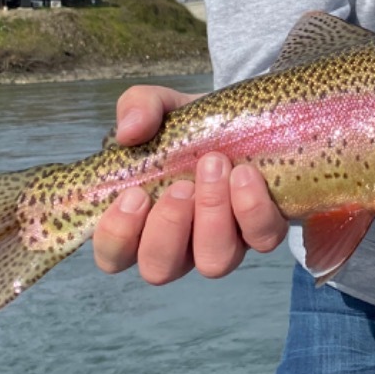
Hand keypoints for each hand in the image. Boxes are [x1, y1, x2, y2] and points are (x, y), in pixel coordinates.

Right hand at [91, 84, 288, 283]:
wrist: (242, 116)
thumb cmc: (189, 124)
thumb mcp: (161, 106)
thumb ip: (138, 108)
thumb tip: (129, 131)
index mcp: (140, 222)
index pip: (113, 256)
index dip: (118, 236)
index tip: (134, 194)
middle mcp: (178, 244)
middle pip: (160, 268)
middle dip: (168, 227)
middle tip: (181, 185)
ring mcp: (221, 243)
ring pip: (214, 262)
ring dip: (212, 216)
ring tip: (214, 166)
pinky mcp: (260, 232)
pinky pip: (261, 239)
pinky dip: (253, 209)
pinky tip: (245, 173)